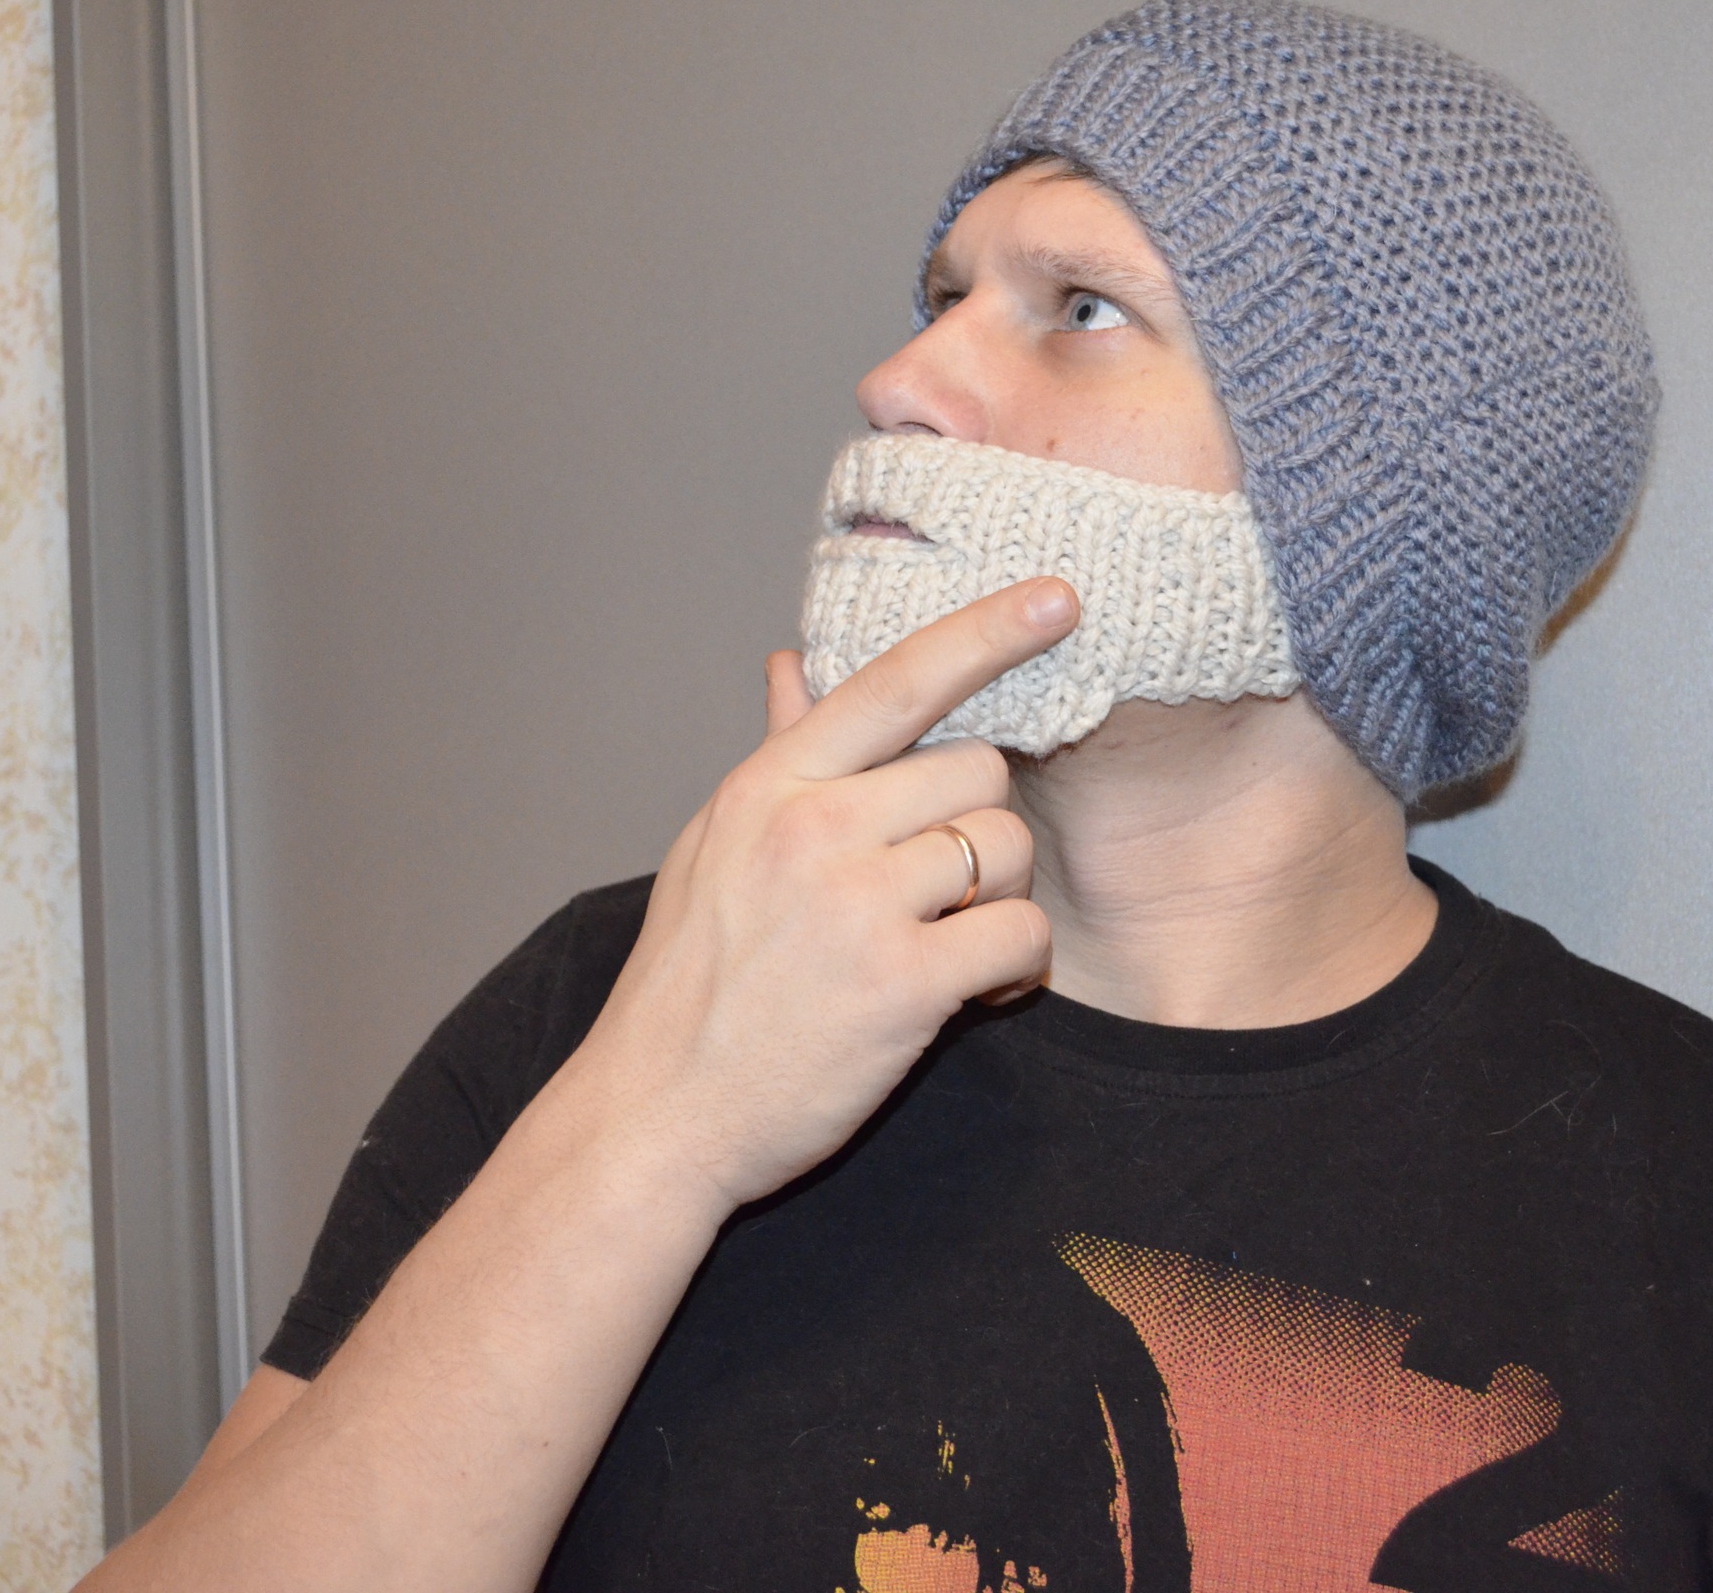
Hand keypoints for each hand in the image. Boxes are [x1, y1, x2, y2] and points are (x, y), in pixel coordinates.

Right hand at [571, 577, 1078, 1211]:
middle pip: (978, 771)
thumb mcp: (714, 850)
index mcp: (771, 786)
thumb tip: (791, 662)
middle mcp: (814, 828)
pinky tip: (977, 995)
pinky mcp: (901, 985)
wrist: (656, 1115)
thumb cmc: (689, 986)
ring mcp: (857, 904)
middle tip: (944, 895)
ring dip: (1004, 900)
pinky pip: (1020, 936)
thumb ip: (777, 758)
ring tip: (954, 949)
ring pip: (1007, 849)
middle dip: (981, 830)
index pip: (897, 680)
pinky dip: (1018, 969)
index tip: (1056, 597)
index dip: (986, 631)